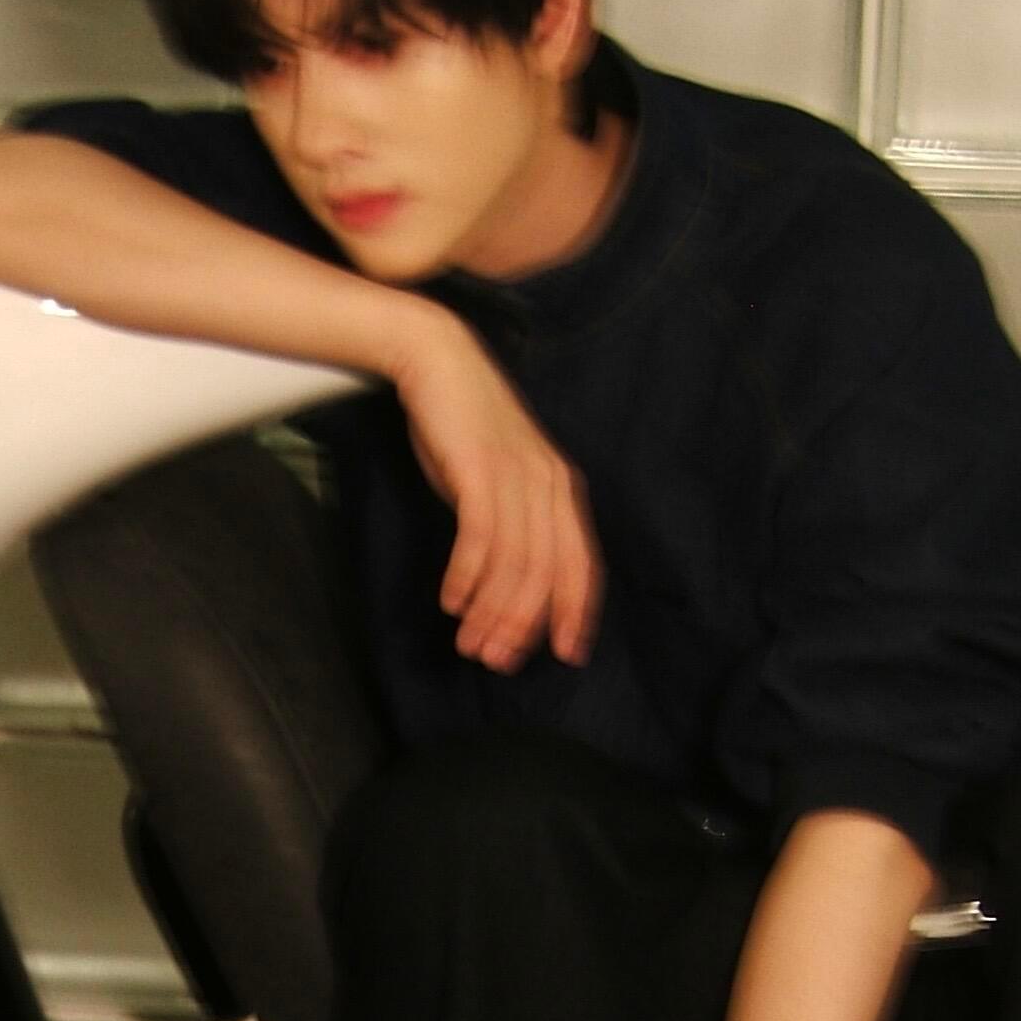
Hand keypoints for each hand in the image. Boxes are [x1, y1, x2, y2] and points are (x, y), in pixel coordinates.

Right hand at [395, 321, 601, 673]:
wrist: (438, 360)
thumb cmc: (465, 426)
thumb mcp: (501, 476)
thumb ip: (514, 520)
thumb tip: (507, 579)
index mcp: (562, 489)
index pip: (582, 563)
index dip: (576, 611)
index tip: (566, 653)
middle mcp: (549, 485)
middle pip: (547, 573)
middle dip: (523, 624)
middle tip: (496, 659)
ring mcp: (518, 477)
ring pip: (515, 563)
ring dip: (491, 610)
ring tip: (470, 642)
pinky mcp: (481, 470)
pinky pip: (481, 538)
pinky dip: (468, 576)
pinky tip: (452, 601)